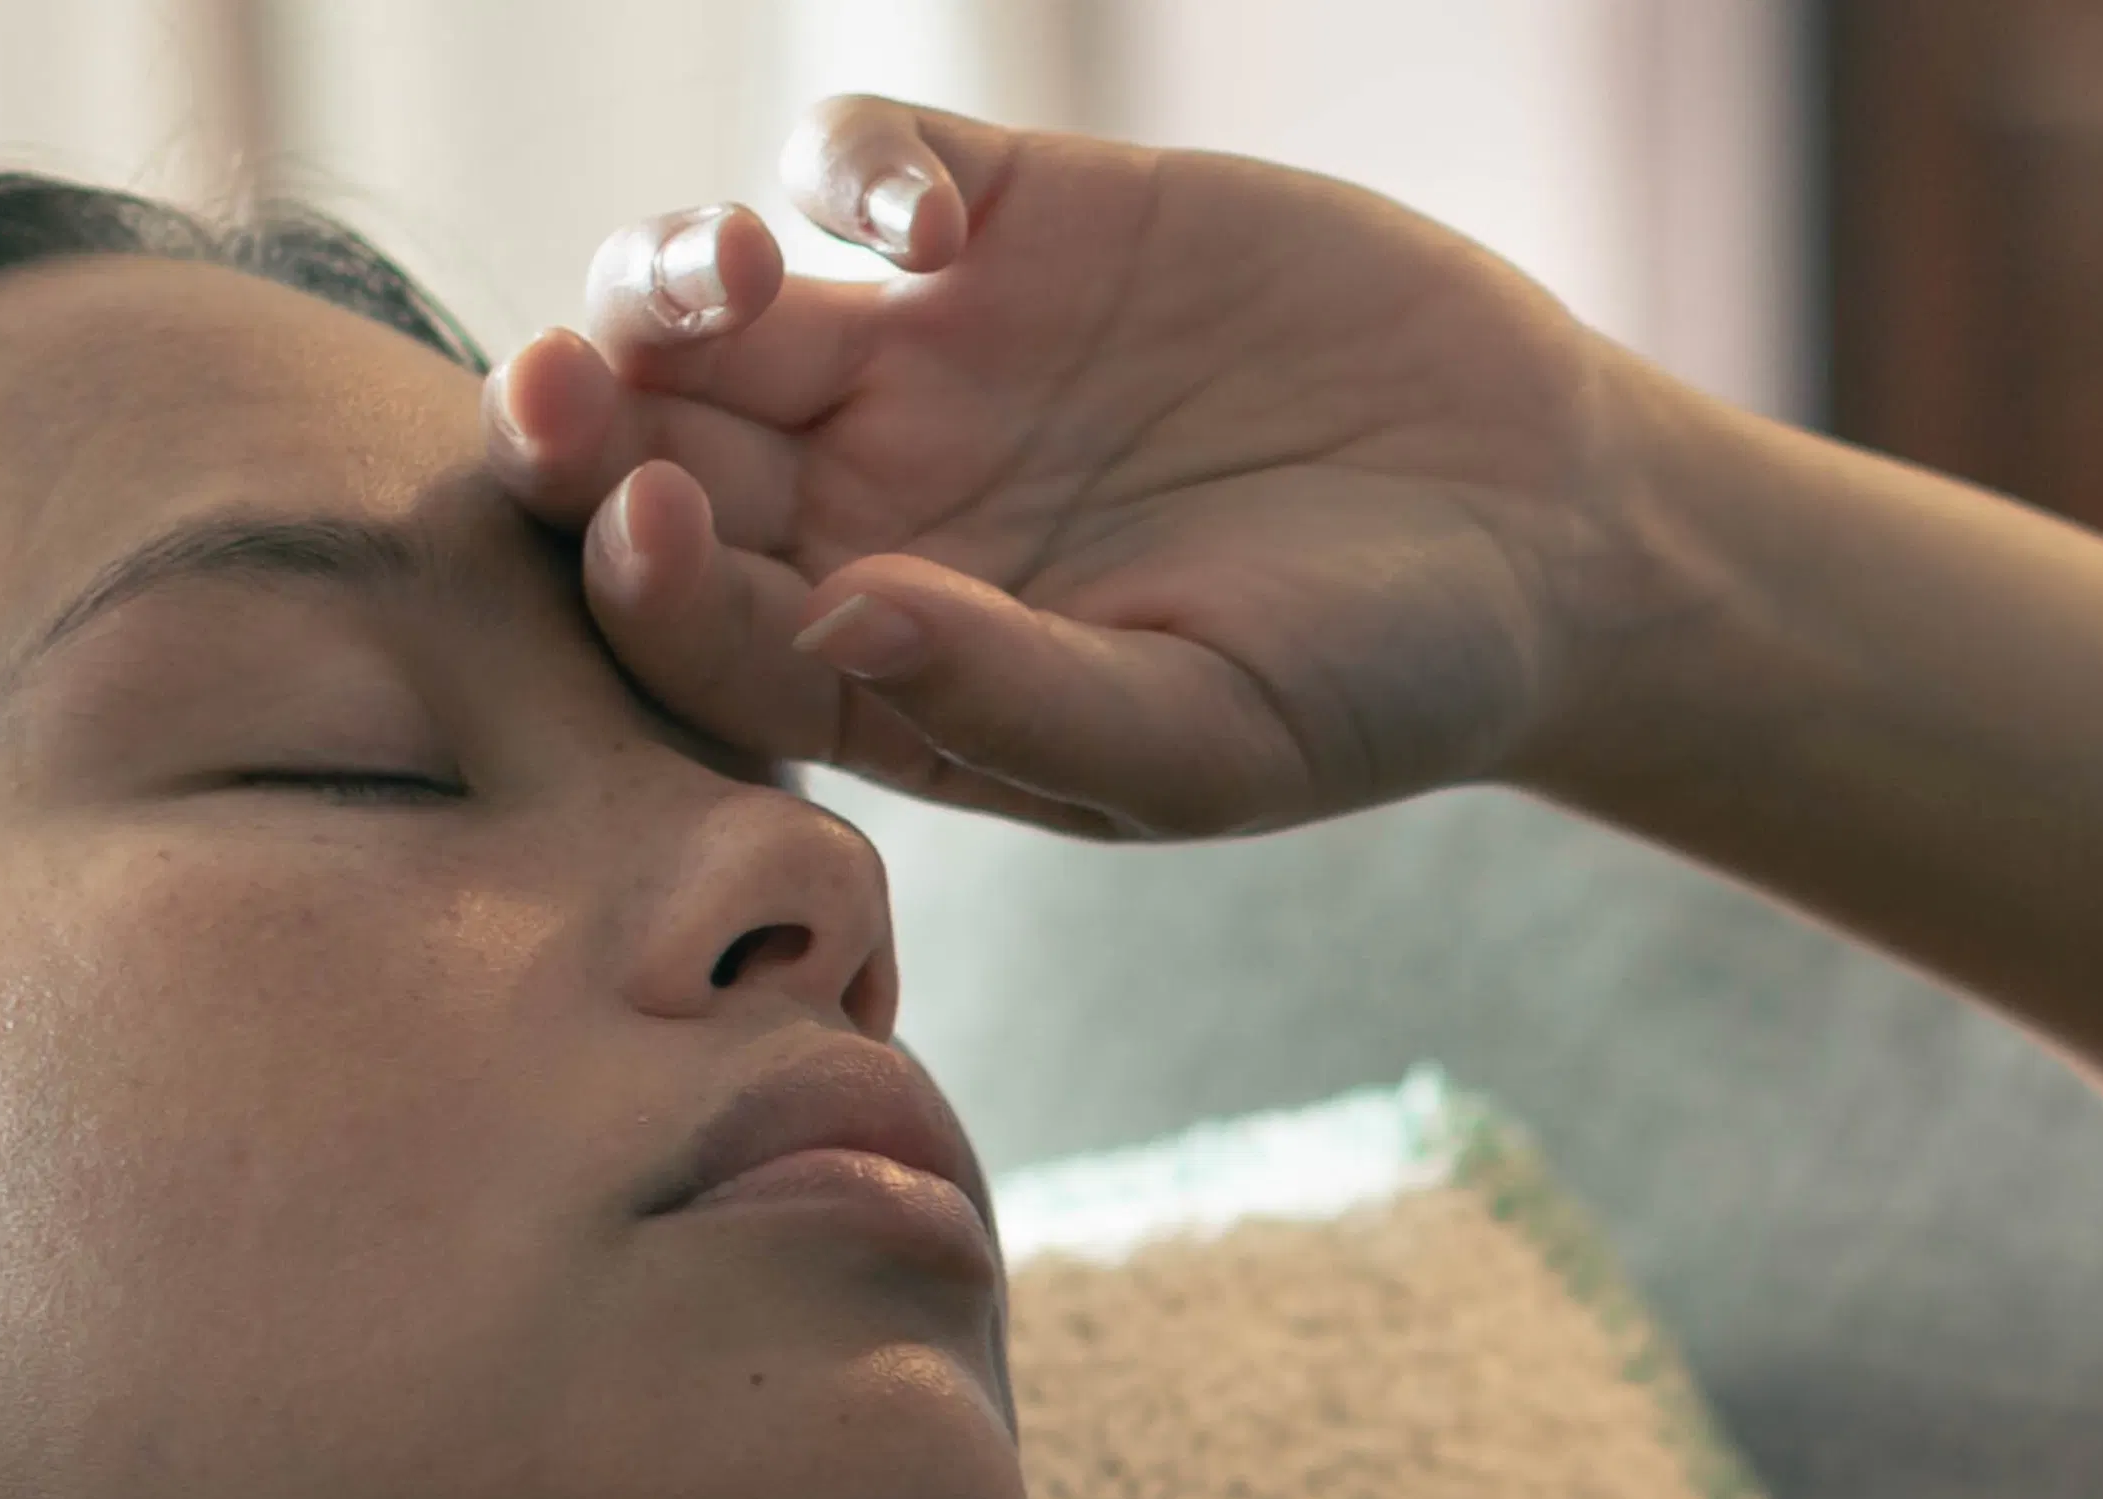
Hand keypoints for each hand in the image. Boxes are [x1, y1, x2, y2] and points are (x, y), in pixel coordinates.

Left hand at [482, 95, 1671, 840]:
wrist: (1536, 534)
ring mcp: (938, 361)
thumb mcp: (1209, 738)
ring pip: (713, 304)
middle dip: (583, 422)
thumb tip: (834, 628)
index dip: (635, 583)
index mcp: (895, 679)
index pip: (699, 638)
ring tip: (740, 277)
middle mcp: (879, 519)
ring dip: (669, 277)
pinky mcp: (1023, 215)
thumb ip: (1017, 699)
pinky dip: (851, 162)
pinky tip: (928, 219)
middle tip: (565, 386)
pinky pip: (859, 155)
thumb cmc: (1374, 689)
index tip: (637, 523)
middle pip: (656, 459)